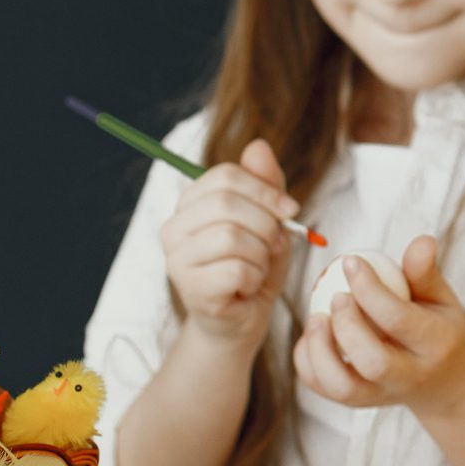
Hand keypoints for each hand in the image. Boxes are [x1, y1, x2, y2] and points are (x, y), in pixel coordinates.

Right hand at [162, 138, 295, 345]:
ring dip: (261, 253)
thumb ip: (266, 186)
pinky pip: (236, 270)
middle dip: (266, 223)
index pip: (225, 176)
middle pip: (226, 203)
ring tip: (259, 266)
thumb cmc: (254, 266)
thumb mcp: (269, 221)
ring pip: (232, 237)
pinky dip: (256, 277)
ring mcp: (177, 260)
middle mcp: (174, 228)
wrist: (242, 319)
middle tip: (276, 243)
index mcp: (191, 204)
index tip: (290, 210)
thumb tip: (258, 146)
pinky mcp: (190, 290)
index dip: (265, 190)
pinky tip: (249, 286)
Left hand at [294, 237, 464, 416]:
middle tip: (337, 295)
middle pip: (373, 361)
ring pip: (343, 386)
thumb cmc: (440, 330)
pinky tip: (315, 334)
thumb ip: (425, 273)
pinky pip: (323, 388)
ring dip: (321, 350)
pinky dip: (308, 361)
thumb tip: (421, 240)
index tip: (351, 261)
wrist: (446, 383)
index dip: (370, 288)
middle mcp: (409, 376)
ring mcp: (380, 394)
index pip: (399, 319)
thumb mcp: (442, 299)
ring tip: (317, 318)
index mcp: (436, 344)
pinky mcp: (358, 401)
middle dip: (347, 326)